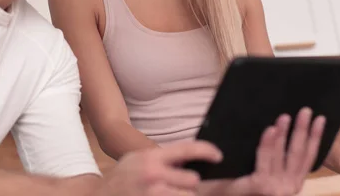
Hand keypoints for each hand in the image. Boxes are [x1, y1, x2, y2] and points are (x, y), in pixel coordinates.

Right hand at [98, 140, 222, 195]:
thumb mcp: (138, 160)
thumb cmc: (121, 178)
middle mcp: (153, 175)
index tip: (218, 156)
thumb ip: (160, 158)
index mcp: (151, 158)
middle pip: (192, 180)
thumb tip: (188, 158)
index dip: (206, 151)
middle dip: (190, 185)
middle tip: (181, 186)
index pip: (187, 148)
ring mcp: (153, 194)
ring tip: (171, 193)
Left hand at [224, 107, 325, 195]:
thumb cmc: (245, 187)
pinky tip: (270, 129)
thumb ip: (276, 160)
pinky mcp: (261, 186)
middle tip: (306, 110)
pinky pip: (265, 159)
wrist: (228, 195)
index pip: (308, 157)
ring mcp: (276, 188)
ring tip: (285, 116)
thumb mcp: (267, 173)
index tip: (320, 119)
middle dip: (303, 131)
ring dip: (284, 133)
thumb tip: (281, 127)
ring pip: (283, 154)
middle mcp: (289, 186)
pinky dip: (268, 144)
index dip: (315, 138)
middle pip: (299, 154)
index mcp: (293, 182)